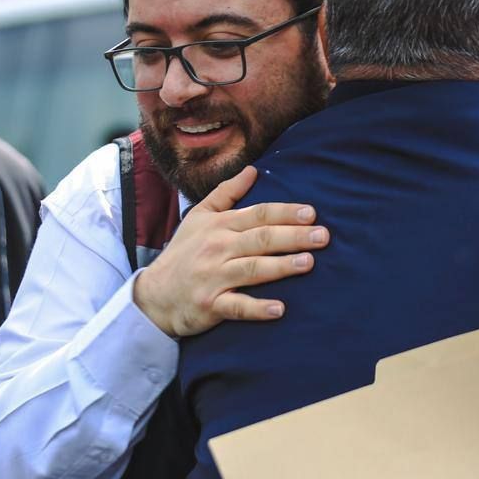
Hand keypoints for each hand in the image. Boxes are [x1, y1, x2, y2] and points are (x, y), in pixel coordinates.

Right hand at [132, 165, 328, 337]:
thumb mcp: (199, 217)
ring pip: (252, 269)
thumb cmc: (183, 254)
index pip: (258, 214)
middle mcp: (218, 249)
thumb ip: (226, 193)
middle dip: (293, 236)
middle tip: (323, 236)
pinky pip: (237, 306)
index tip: (312, 213)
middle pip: (260, 239)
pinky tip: (280, 309)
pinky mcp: (210, 305)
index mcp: (219, 226)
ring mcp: (214, 277)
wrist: (154, 295)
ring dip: (281, 266)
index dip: (285, 213)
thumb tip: (253, 170)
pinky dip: (258, 308)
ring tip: (309, 263)